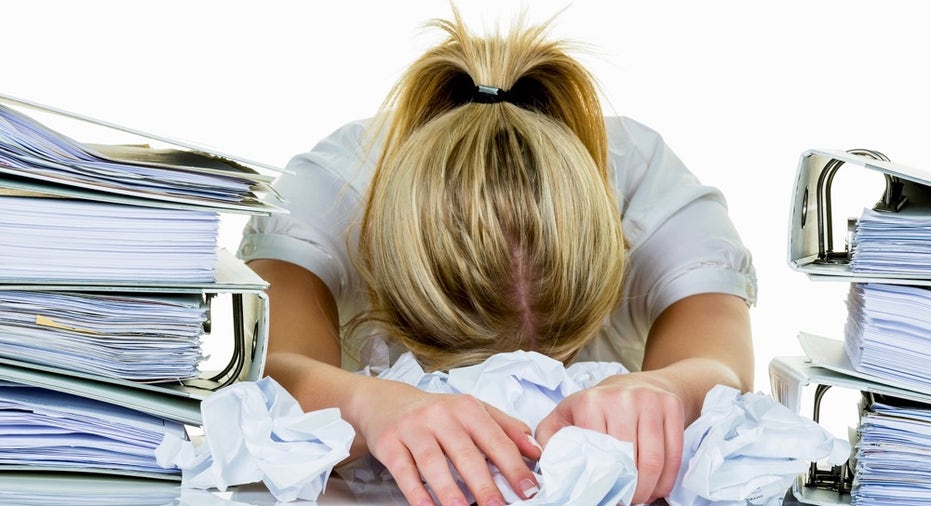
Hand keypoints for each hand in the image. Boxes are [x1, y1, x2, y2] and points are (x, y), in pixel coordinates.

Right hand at [354, 379, 541, 505]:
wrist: (386, 401)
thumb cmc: (436, 412)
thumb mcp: (473, 411)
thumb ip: (506, 428)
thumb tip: (536, 451)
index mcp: (467, 408)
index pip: (495, 439)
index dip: (514, 466)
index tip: (529, 489)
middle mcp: (441, 415)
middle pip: (466, 454)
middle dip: (485, 485)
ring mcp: (414, 428)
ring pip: (433, 462)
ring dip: (450, 490)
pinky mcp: (390, 443)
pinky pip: (404, 470)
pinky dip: (416, 492)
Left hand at [534, 372, 684, 503]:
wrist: (636, 384)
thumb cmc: (597, 407)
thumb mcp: (564, 416)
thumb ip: (549, 439)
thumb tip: (543, 463)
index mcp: (590, 402)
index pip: (598, 454)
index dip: (601, 482)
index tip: (602, 496)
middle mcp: (621, 398)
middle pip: (628, 460)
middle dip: (628, 490)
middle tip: (624, 501)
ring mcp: (649, 400)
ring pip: (654, 460)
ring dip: (649, 488)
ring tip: (640, 498)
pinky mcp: (671, 406)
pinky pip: (674, 452)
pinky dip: (667, 478)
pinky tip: (657, 487)